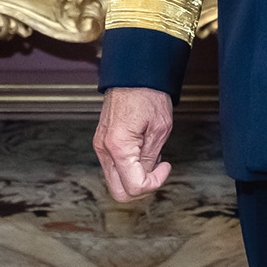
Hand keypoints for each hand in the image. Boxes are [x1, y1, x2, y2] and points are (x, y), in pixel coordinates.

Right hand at [93, 86, 174, 201]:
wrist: (134, 74)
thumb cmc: (148, 95)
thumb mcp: (159, 130)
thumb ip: (151, 159)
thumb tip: (146, 177)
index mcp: (119, 147)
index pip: (134, 187)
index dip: (155, 183)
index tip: (166, 166)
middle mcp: (104, 150)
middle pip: (120, 192)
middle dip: (142, 187)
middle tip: (157, 171)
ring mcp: (100, 146)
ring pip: (115, 181)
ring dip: (135, 177)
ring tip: (151, 156)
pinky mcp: (102, 142)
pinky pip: (114, 167)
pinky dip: (129, 168)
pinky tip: (141, 152)